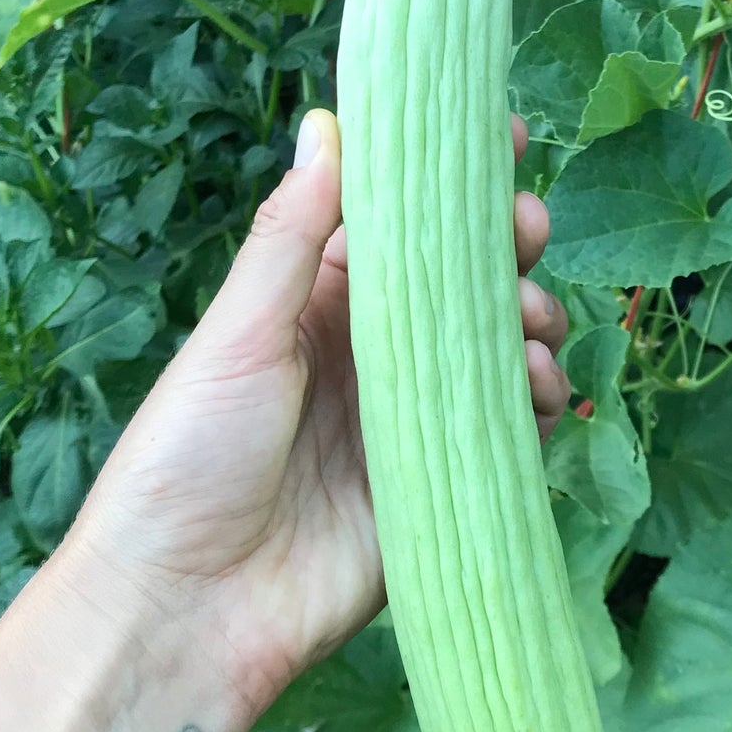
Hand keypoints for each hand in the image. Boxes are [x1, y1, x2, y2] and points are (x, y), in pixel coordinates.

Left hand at [58, 109, 568, 723]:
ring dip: (531, 325)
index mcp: (317, 306)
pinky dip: (540, 405)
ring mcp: (413, 423)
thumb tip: (329, 123)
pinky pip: (512, 434)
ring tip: (530, 330)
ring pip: (500, 353)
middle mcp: (373, 356)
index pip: (400, 225)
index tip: (505, 137)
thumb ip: (292, 234)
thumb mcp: (239, 333)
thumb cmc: (190, 457)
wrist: (191, 608)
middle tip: (528, 235)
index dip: (451, 183)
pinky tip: (542, 393)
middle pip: (465, 284)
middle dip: (508, 251)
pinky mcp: (443, 488)